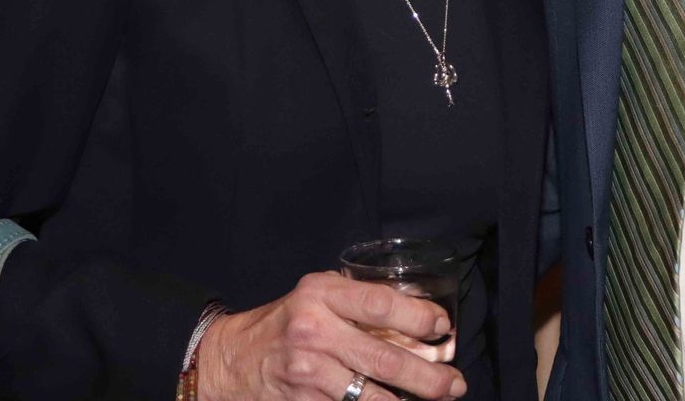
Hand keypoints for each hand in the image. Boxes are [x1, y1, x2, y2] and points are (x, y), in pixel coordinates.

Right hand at [196, 272, 463, 399]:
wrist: (229, 360)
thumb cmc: (284, 324)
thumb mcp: (315, 297)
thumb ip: (357, 303)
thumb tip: (419, 323)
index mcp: (320, 294)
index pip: (381, 303)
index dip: (419, 317)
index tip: (443, 327)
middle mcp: (314, 330)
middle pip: (385, 359)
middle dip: (429, 376)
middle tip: (455, 382)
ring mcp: (308, 372)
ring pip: (374, 397)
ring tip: (438, 399)